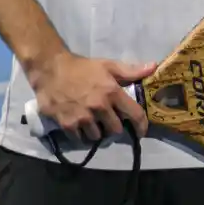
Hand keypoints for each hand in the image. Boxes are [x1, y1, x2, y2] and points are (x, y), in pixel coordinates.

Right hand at [27, 51, 155, 142]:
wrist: (50, 69)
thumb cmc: (82, 67)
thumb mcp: (108, 65)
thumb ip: (131, 71)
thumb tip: (153, 67)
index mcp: (112, 92)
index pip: (134, 114)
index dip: (141, 126)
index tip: (141, 132)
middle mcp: (99, 107)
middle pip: (115, 130)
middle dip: (113, 126)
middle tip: (107, 119)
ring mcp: (83, 117)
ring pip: (97, 136)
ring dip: (96, 131)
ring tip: (92, 122)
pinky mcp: (67, 124)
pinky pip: (80, 139)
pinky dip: (80, 134)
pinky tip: (79, 125)